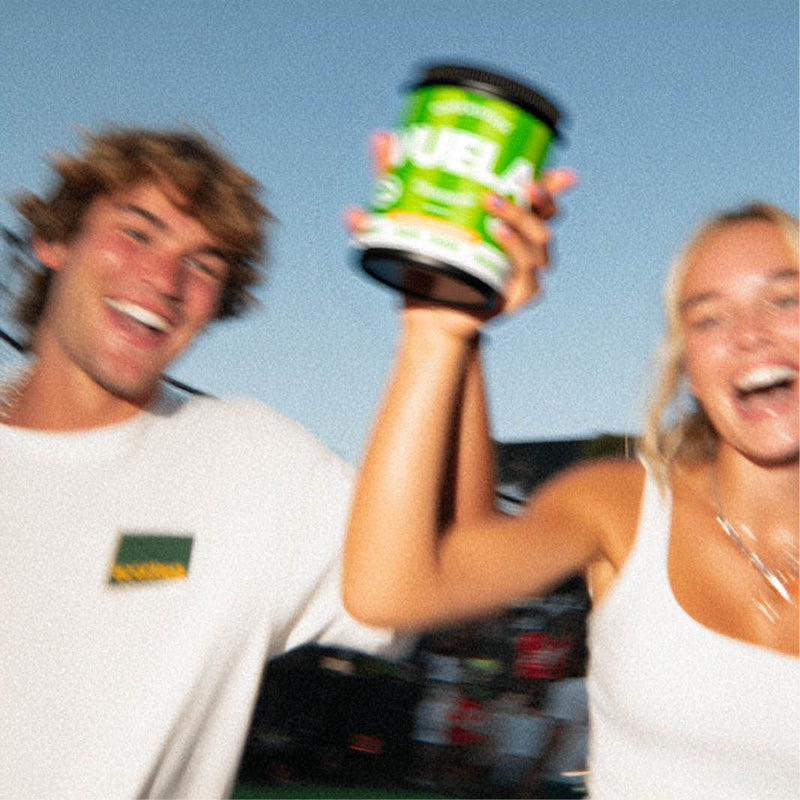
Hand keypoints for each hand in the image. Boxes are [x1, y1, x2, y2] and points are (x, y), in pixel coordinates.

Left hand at [344, 130, 576, 336]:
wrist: (421, 318)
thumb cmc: (419, 267)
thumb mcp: (403, 218)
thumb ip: (392, 181)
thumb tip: (380, 137)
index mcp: (503, 228)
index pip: (536, 203)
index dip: (552, 186)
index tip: (560, 172)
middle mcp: (516, 251)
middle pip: (545, 222)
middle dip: (542, 200)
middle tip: (522, 184)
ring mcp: (516, 277)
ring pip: (540, 249)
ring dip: (523, 226)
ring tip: (495, 213)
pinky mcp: (510, 301)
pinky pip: (529, 285)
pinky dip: (519, 264)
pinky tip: (500, 243)